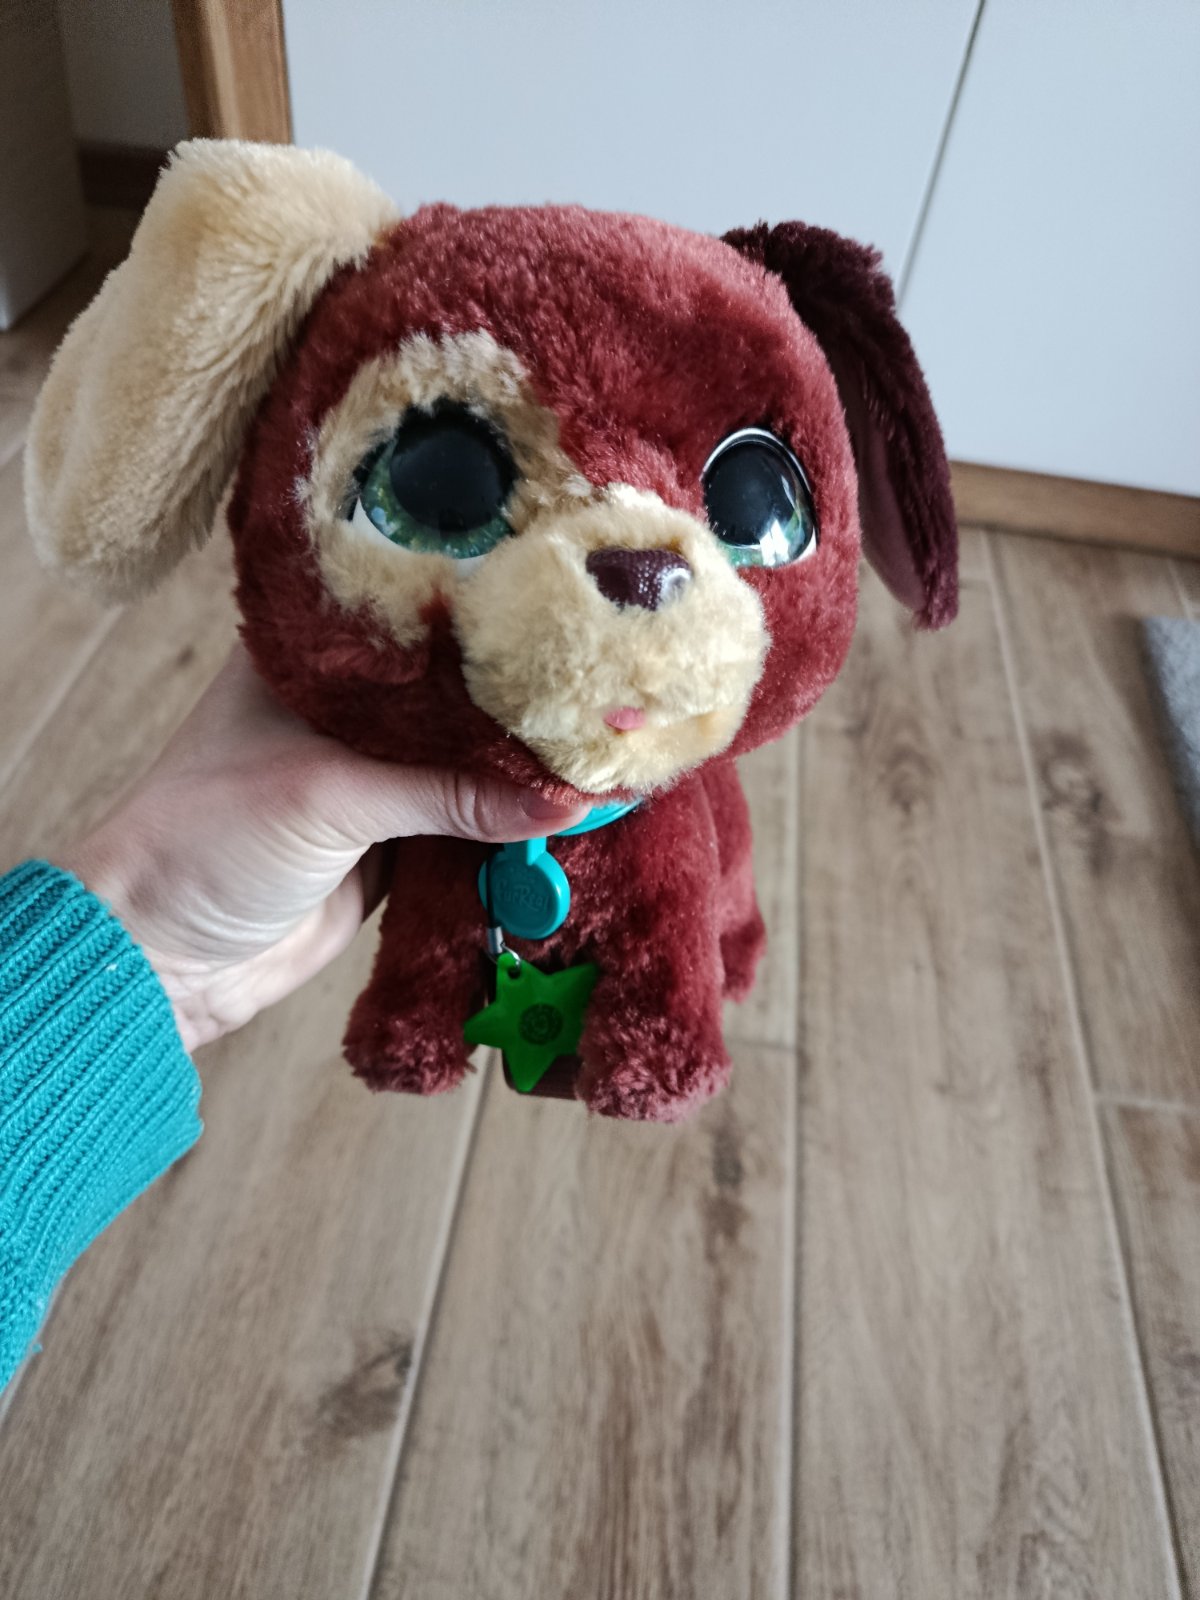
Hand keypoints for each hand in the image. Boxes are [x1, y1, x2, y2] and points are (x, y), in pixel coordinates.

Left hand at [56, 645, 587, 1050]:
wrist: (160, 960)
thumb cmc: (206, 841)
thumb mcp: (329, 796)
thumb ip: (448, 793)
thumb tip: (566, 799)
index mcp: (313, 654)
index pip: (419, 616)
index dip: (491, 614)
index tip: (572, 608)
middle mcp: (348, 705)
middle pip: (456, 694)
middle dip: (524, 700)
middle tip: (613, 684)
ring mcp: (373, 776)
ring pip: (469, 764)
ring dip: (525, 771)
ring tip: (611, 747)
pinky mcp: (391, 845)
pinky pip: (467, 829)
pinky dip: (511, 831)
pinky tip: (573, 817)